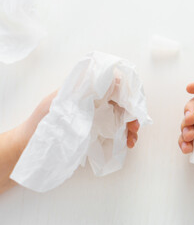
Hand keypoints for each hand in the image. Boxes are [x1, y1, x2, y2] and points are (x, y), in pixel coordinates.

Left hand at [16, 91, 139, 151]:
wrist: (28, 146)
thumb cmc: (42, 122)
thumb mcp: (63, 103)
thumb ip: (86, 90)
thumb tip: (114, 79)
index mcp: (85, 89)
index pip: (114, 84)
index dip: (127, 94)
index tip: (132, 107)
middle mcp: (93, 99)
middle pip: (121, 101)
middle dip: (132, 112)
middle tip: (135, 127)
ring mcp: (95, 114)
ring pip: (121, 115)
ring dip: (131, 126)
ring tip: (132, 139)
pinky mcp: (94, 129)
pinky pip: (115, 129)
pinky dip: (124, 135)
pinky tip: (126, 143)